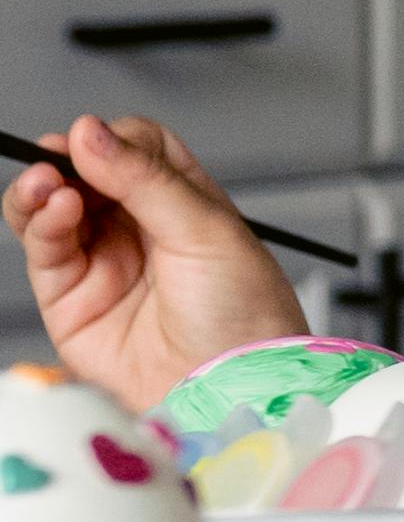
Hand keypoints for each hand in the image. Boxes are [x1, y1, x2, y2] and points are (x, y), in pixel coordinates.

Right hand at [9, 111, 310, 414]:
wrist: (231, 387)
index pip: (138, 150)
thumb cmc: (244, 316)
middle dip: (67, 160)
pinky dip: (42, 223)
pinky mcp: (71, 299)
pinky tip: (55, 208)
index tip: (96, 138)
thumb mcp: (207, 230)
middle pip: (86, 176)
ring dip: (42, 188)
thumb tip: (92, 133)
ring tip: (48, 182)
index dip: (113, 140)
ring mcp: (103, 263)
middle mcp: (140, 231)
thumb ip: (146, 180)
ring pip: (53, 209)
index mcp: (185, 205)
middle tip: (57, 154)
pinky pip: (45, 249)